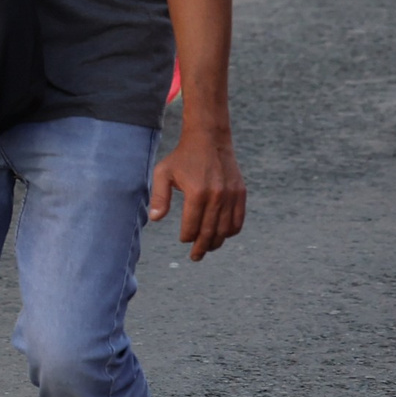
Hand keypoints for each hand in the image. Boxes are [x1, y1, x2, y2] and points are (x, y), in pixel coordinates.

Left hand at [149, 119, 245, 261]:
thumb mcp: (163, 173)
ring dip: (216, 242)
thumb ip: (159, 197)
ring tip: (207, 248)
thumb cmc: (182, 157)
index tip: (183, 240)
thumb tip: (155, 220)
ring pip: (225, 229)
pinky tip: (222, 235)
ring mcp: (231, 195)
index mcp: (197, 194)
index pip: (192, 226)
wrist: (209, 139)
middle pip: (209, 232)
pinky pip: (238, 220)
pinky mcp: (241, 193)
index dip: (187, 237)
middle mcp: (217, 196)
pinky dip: (231, 231)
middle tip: (195, 257)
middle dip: (201, 247)